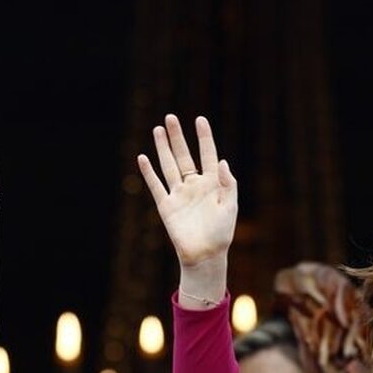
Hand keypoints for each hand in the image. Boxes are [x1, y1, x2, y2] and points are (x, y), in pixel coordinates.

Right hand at [137, 114, 237, 272]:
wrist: (204, 255)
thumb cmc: (221, 233)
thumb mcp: (230, 206)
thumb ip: (227, 183)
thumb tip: (221, 161)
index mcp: (212, 183)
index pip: (207, 154)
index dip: (204, 137)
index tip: (200, 119)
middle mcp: (194, 185)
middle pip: (183, 155)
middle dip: (177, 137)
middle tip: (170, 117)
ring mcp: (179, 194)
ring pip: (168, 166)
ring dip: (163, 148)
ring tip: (158, 129)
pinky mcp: (166, 205)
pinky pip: (156, 185)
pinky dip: (148, 172)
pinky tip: (143, 157)